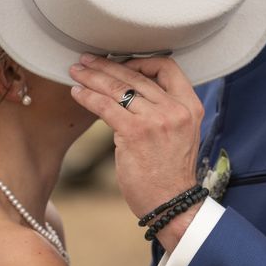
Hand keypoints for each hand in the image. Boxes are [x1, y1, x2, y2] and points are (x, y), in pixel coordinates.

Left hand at [69, 55, 203, 220]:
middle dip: (106, 65)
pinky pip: (105, 106)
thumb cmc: (170, 173)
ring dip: (92, 77)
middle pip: (136, 75)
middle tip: (87, 60)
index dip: (141, 61)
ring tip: (76, 72)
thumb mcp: (180, 133)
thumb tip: (131, 91)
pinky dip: (88, 97)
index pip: (167, 67)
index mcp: (190, 106)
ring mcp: (156, 120)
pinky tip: (76, 92)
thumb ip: (164, 109)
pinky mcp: (135, 133)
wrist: (172, 204)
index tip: (121, 64)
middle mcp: (176, 108)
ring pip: (118, 87)